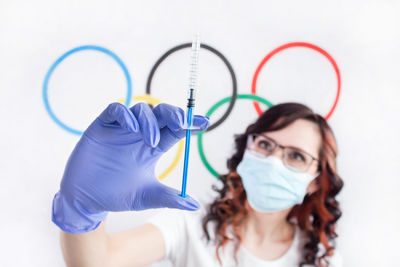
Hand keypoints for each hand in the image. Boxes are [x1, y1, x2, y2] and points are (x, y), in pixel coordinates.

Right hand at [52, 102, 208, 232]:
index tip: (205, 122)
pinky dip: (125, 115)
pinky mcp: (102, 126)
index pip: (175, 129)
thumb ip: (169, 198)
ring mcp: (121, 129)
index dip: (189, 123)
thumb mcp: (147, 196)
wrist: (87, 200)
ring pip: (141, 110)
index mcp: (153, 147)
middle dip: (174, 115)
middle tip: (182, 123)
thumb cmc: (117, 196)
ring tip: (152, 142)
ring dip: (150, 121)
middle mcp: (140, 134)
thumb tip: (195, 206)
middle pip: (161, 114)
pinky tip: (131, 128)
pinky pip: (115, 111)